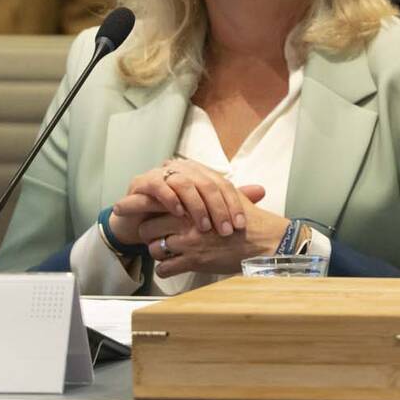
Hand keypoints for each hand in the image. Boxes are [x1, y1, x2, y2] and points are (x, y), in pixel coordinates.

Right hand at [120, 157, 261, 238]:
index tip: (240, 225)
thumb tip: (262, 191)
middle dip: (218, 208)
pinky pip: (159, 186)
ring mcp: (162, 173)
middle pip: (207, 183)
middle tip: (225, 230)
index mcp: (200, 172)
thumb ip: (228, 200)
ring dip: (197, 206)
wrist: (138, 223)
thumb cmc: (174, 217)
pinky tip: (179, 213)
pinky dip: (170, 199)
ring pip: (185, 183)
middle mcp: (183, 169)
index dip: (233, 204)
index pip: (223, 184)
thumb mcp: (203, 211)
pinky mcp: (142, 182)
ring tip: (204, 226)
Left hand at [137, 187, 282, 277]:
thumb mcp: (231, 194)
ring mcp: (189, 243)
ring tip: (169, 252)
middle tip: (160, 237)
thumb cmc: (251, 219)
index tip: (155, 217)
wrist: (266, 241)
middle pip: (148, 228)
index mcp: (193, 204)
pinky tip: (174, 265)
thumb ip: (209, 188)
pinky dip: (166, 269)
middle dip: (151, 235)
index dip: (152, 213)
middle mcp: (187, 222)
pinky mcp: (193, 262)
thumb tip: (193, 177)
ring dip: (159, 252)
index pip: (157, 206)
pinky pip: (164, 269)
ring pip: (154, 249)